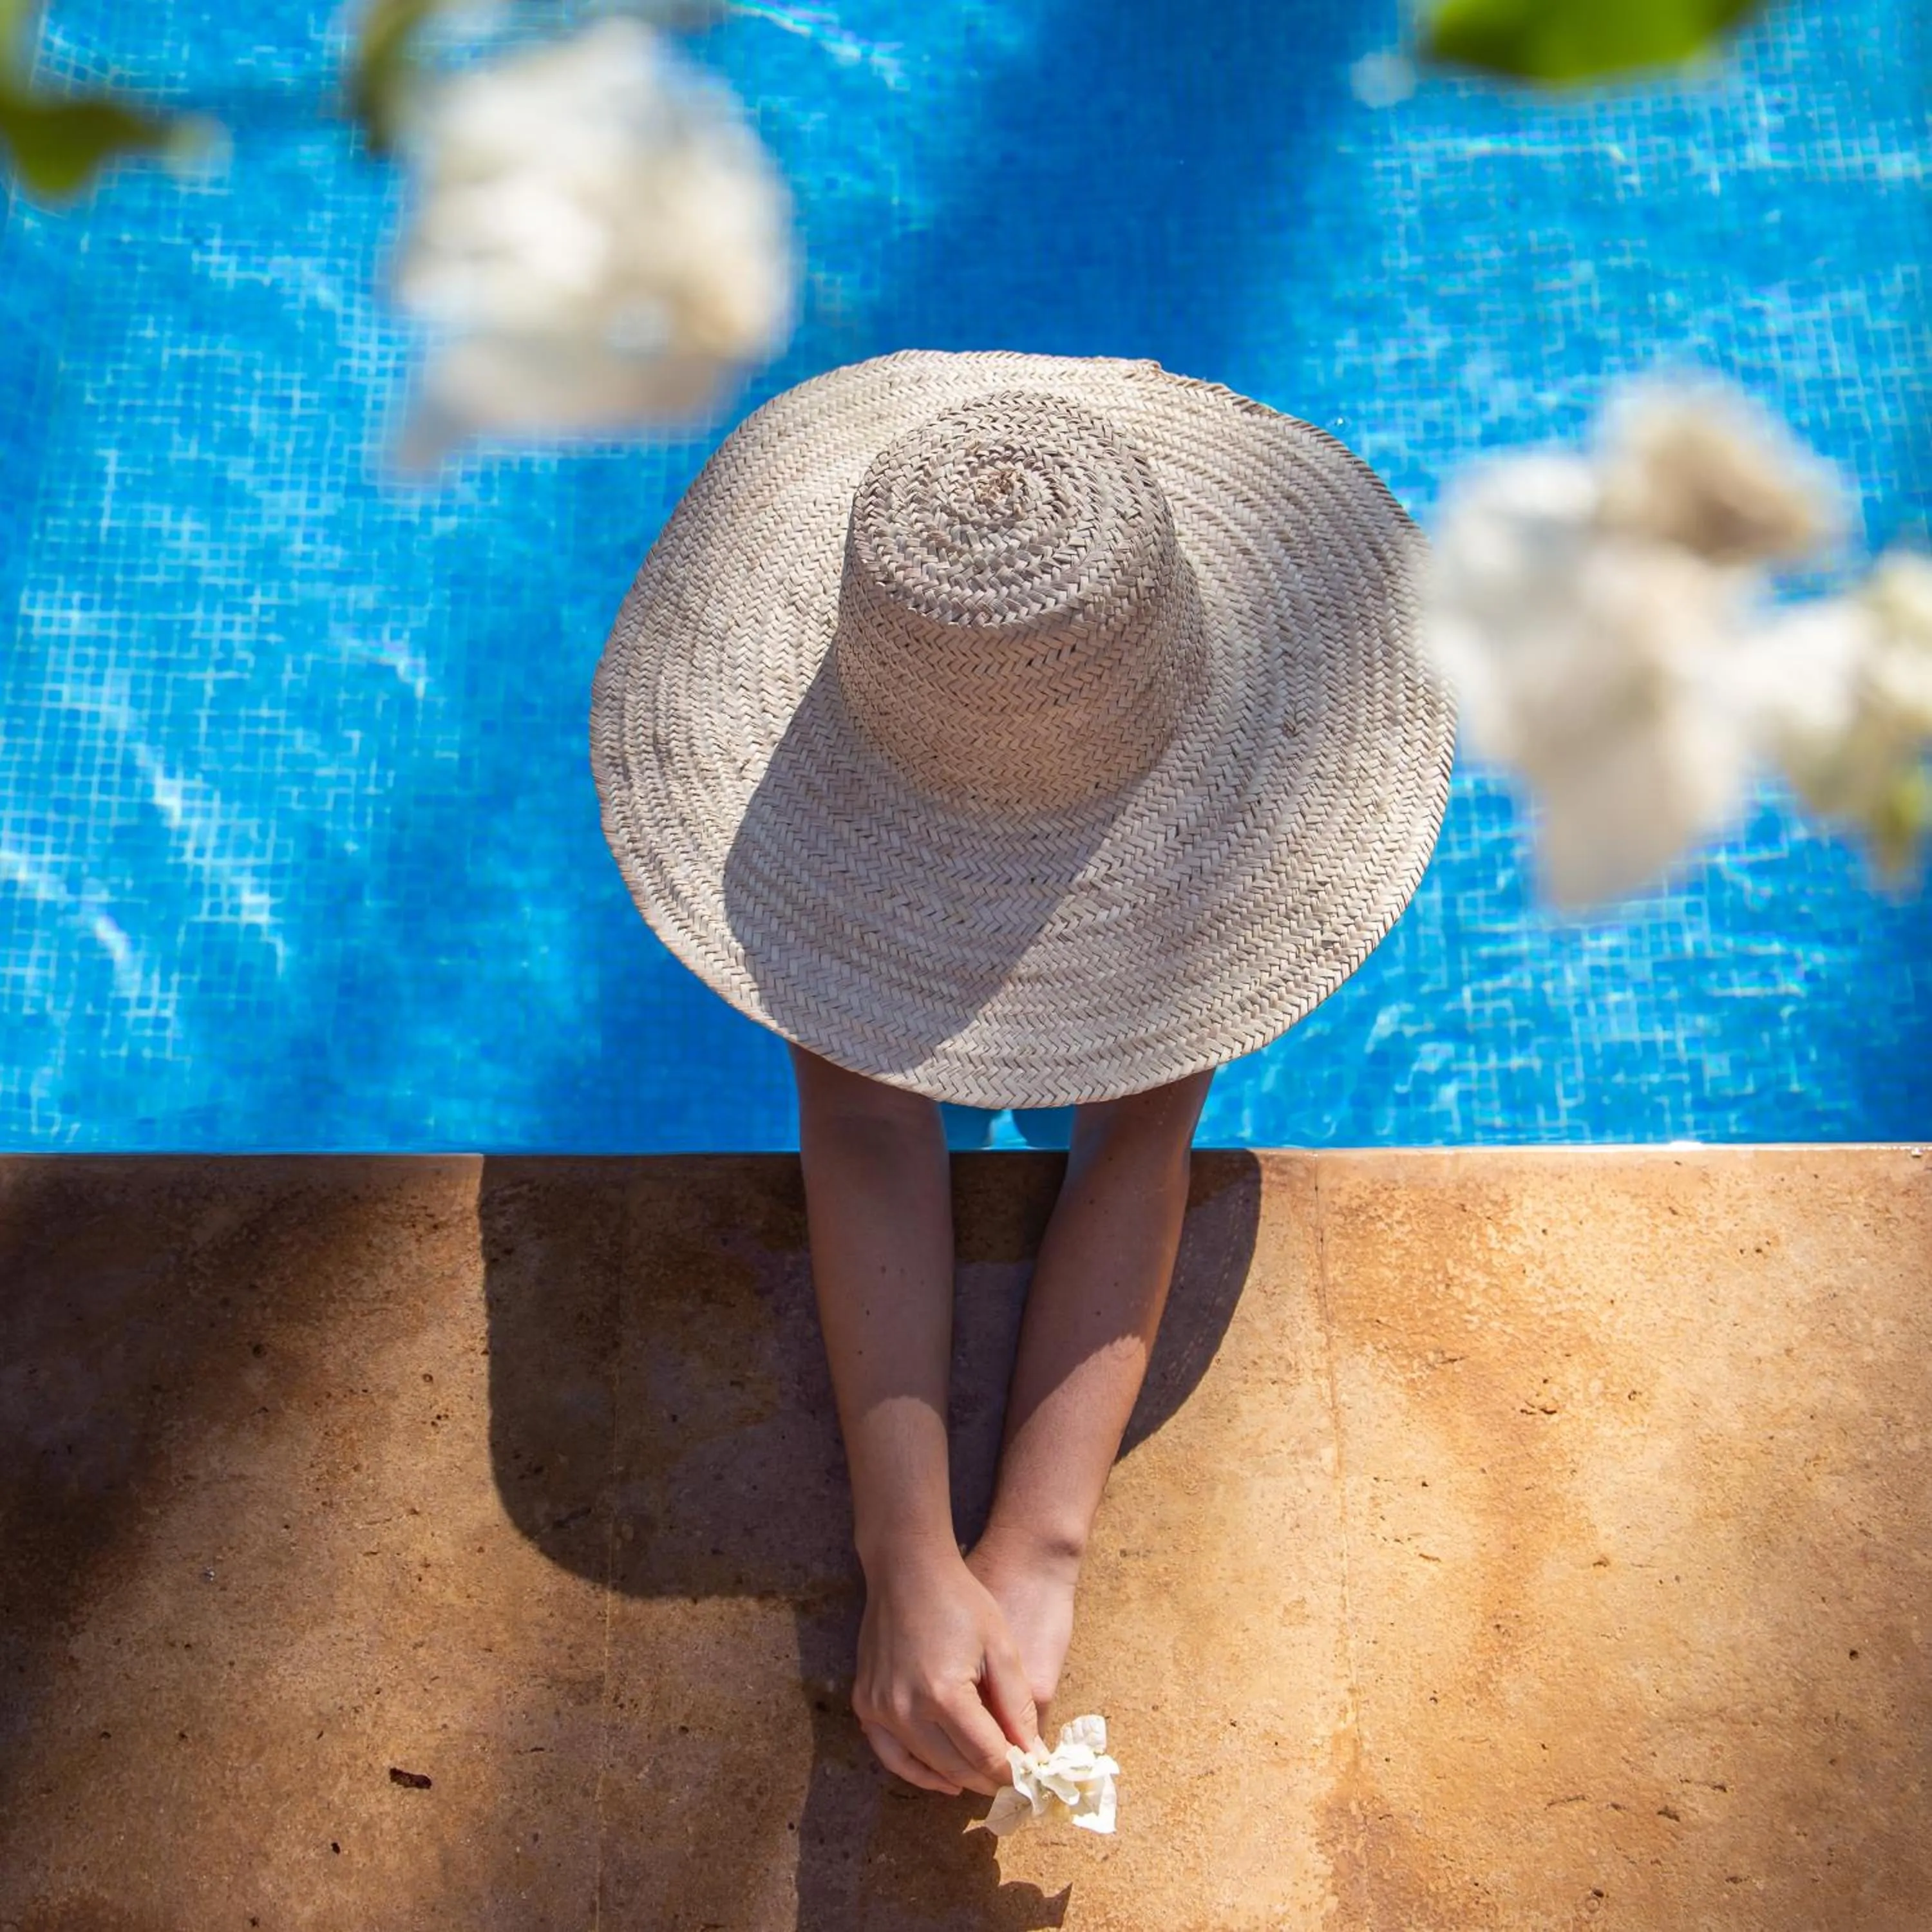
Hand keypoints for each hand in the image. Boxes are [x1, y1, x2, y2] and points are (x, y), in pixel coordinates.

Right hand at [852, 1545, 1042, 1795]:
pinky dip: (917, 1771)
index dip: (1014, 1771)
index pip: (987, 1756)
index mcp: (945, 1694)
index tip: (1032, 1774)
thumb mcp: (1000, 1647)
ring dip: (959, 1779)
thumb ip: (1017, 1705)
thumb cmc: (960, 1600)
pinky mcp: (864, 1703)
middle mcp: (906, 1709)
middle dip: (990, 1779)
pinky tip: (943, 1777)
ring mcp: (880, 1709)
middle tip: (1014, 1780)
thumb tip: (1033, 1754)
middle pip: (957, 1767)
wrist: (908, 1569)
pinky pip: (890, 1754)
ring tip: (985, 1779)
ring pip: (925, 1766)